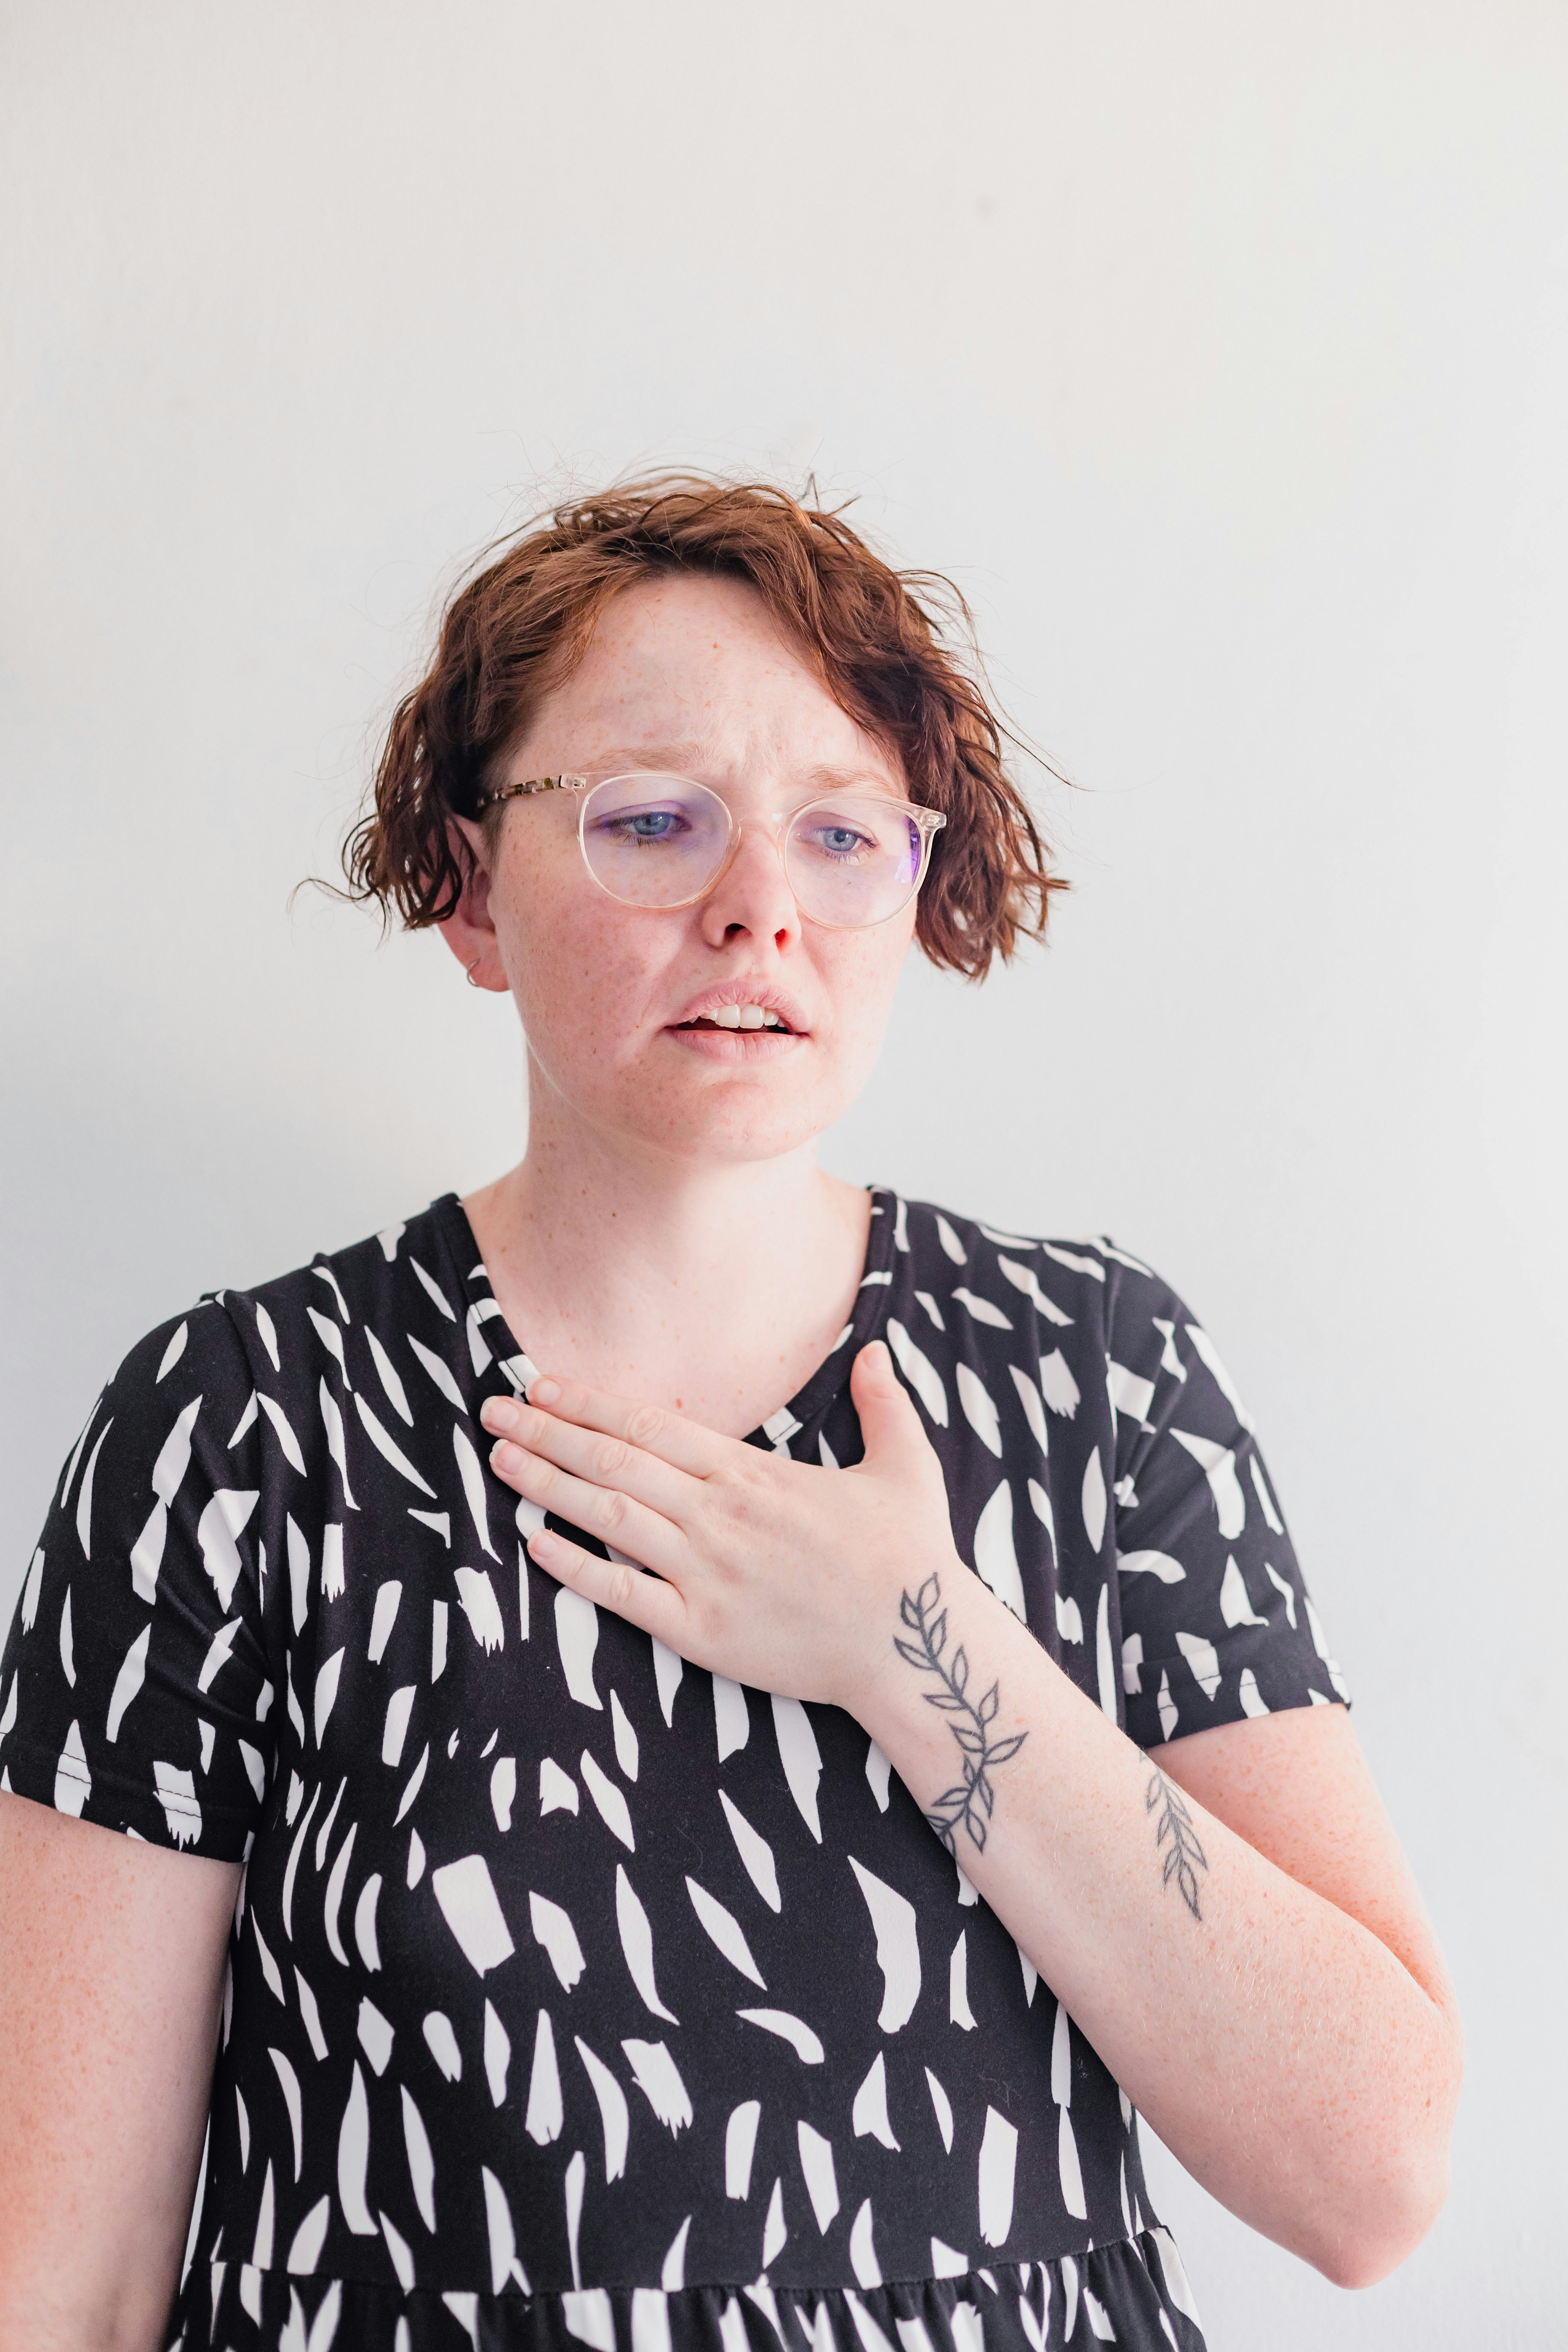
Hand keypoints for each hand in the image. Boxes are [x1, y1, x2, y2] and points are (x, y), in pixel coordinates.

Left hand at [478, 1342, 958, 1711]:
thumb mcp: (905, 1467)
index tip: (542, 1384)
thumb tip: (879, 1352)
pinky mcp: (704, 1630)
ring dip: (548, 1485)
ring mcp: (707, 1573)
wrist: (917, 1645)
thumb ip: (884, 1405)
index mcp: (754, 1474)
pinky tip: (535, 1545)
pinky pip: (623, 1594)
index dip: (591, 1402)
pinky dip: (575, 1568)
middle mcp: (720, 1515)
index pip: (652, 1425)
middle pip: (616, 1461)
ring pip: (609, 1517)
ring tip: (499, 1460)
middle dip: (548, 1432)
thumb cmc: (911, 1558)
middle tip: (492, 1410)